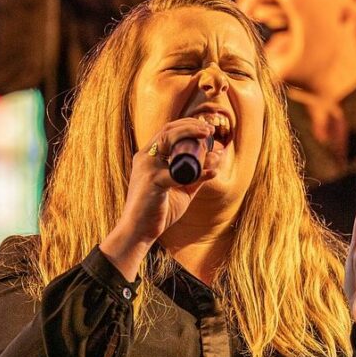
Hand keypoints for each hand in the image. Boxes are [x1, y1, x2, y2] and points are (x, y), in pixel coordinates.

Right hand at [99, 118, 219, 279]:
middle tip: (209, 130)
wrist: (138, 232)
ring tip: (208, 137)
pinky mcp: (152, 182)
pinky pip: (179, 173)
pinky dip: (198, 172)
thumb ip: (197, 176)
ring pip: (169, 140)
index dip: (187, 125)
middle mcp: (145, 157)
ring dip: (191, 135)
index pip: (166, 131)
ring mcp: (147, 168)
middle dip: (191, 126)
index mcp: (148, 157)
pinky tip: (211, 173)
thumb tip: (217, 158)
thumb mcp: (182, 190)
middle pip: (168, 130)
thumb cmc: (158, 211)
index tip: (205, 128)